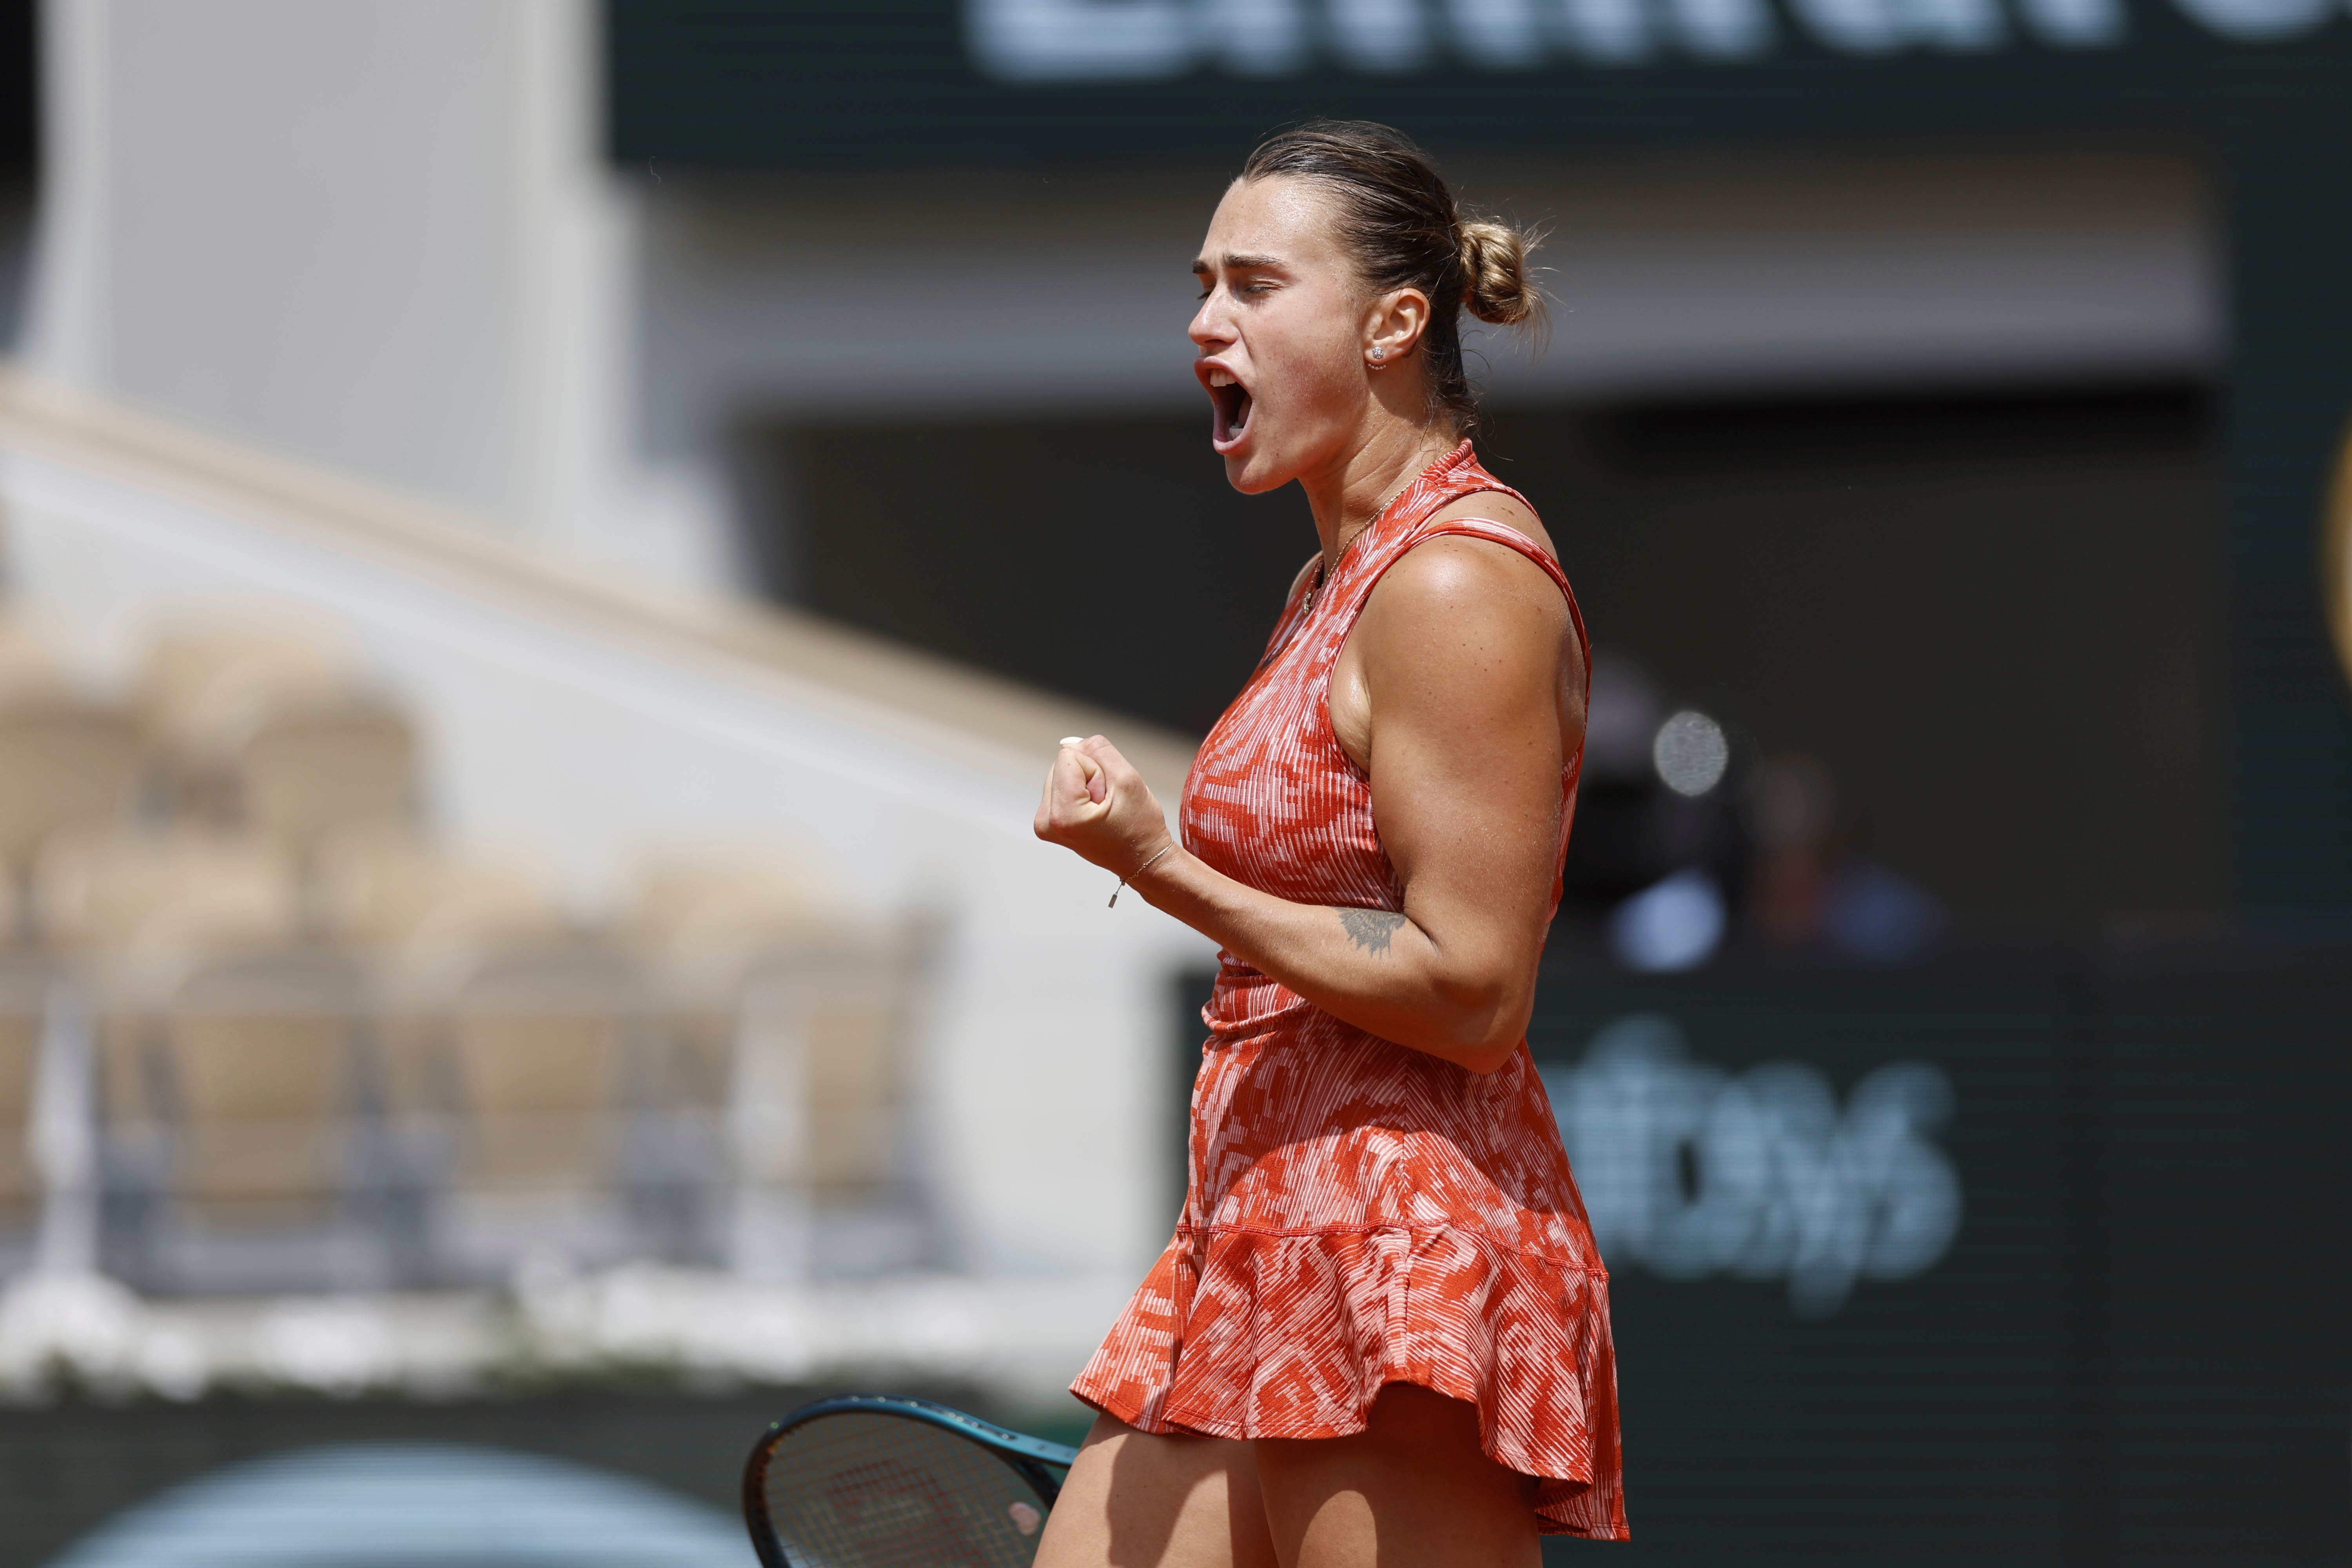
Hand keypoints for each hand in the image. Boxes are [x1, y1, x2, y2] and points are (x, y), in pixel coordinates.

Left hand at [1034, 735, 1172, 877]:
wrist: (1141, 859)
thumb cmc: (1140, 827)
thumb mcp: (1128, 778)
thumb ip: (1098, 750)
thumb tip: (1070, 742)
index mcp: (1062, 816)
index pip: (1069, 756)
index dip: (1096, 770)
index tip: (1109, 796)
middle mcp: (1046, 822)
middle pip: (1062, 764)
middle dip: (1090, 777)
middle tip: (1108, 804)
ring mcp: (1045, 824)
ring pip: (1062, 773)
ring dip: (1086, 785)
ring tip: (1103, 810)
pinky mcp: (1048, 822)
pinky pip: (1062, 786)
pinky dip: (1080, 793)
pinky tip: (1095, 812)